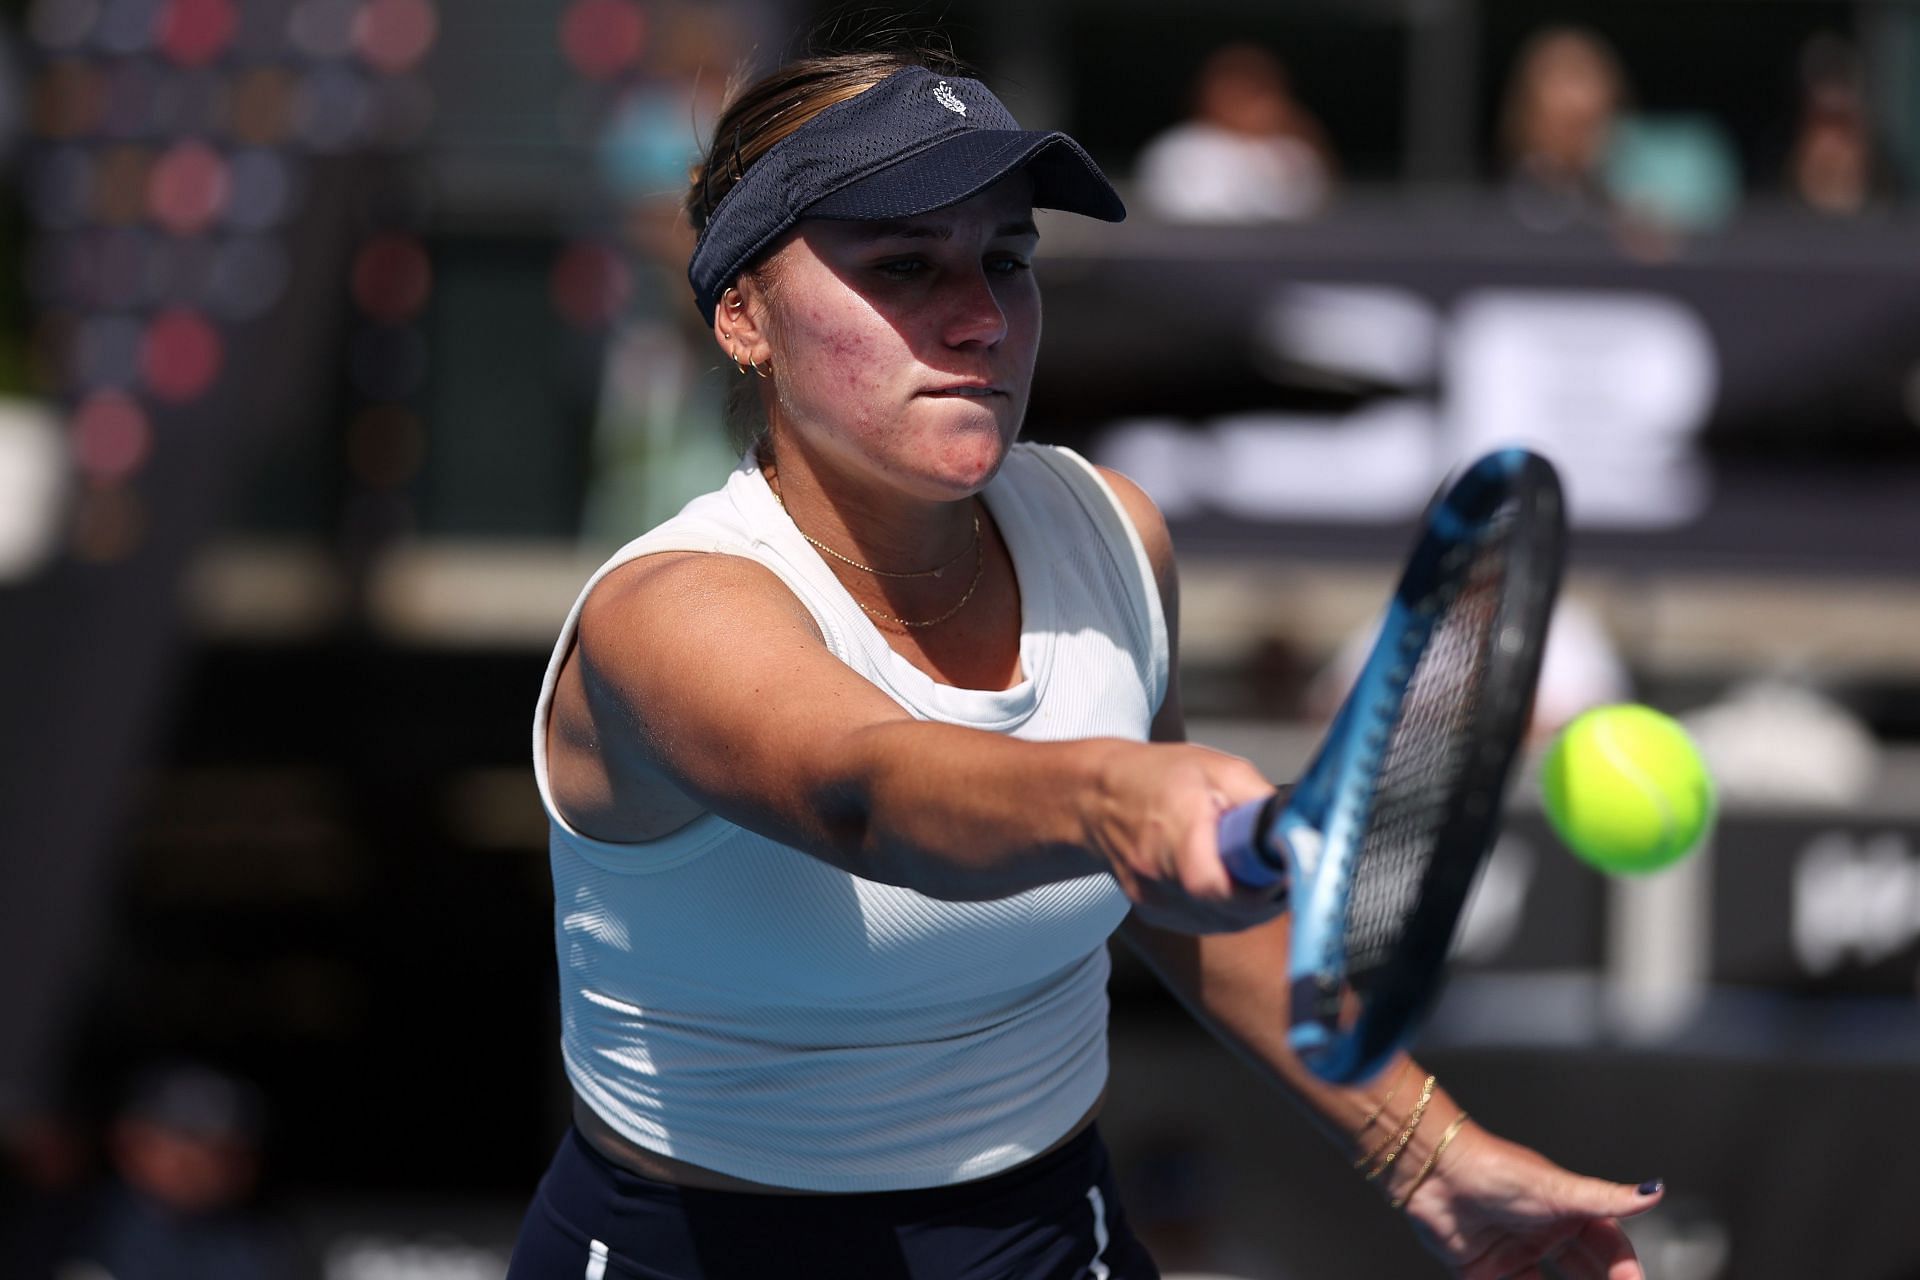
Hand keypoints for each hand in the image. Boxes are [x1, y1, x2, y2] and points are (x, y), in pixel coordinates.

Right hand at [1080, 742, 1283, 933]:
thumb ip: (1260, 801)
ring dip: (1249, 904)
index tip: (1285, 868)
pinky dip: (1225, 909)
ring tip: (1249, 868)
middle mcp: (1160, 877)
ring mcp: (1154, 901)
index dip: (1265, 885)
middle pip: (1233, 912)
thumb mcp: (1219, 768)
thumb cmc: (1158, 776)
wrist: (1098, 798)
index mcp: (1178, 834)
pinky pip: (1205, 924)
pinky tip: (1224, 879)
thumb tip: (1299, 829)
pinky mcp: (1153, 914)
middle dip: (1266, 895)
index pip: (1225, 888)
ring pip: (1224, 924)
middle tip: (1278, 868)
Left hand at [1398, 1124, 1663, 1279]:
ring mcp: (1515, 1253)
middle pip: (1585, 1273)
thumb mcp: (1557, 1190)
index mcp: (1567, 1210)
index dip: (1626, 1270)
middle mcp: (1543, 1233)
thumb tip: (1653, 1192)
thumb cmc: (1494, 1169)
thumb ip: (1605, 1198)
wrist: (1433, 1173)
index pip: (1610, 1248)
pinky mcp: (1484, 1270)